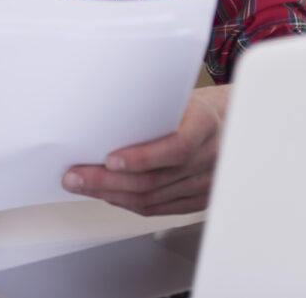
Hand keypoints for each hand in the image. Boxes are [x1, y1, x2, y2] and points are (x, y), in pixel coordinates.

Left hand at [62, 84, 229, 215]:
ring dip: (112, 195)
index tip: (110, 158)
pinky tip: (110, 195)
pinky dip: (129, 203)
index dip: (143, 158)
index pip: (178, 148)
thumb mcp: (179, 97)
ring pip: (152, 199)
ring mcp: (206, 182)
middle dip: (109, 181)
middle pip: (156, 180)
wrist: (228, 119)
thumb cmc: (197, 105)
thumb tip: (104, 121)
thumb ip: (152, 110)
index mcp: (207, 123)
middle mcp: (210, 156)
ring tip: (85, 185)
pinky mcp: (198, 199)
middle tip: (77, 176)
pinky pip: (159, 208)